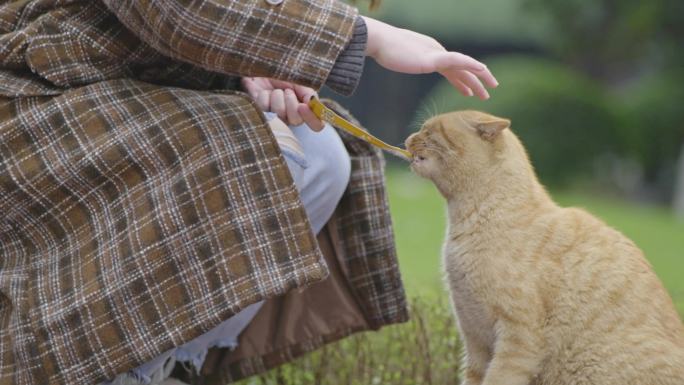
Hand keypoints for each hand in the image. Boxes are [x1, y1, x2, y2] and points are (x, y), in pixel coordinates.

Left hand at [241, 77, 324, 130]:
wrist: (262, 69)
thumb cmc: (281, 76)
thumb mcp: (298, 81)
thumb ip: (308, 92)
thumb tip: (312, 101)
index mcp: (305, 110)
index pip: (317, 125)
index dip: (312, 118)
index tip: (302, 106)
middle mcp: (292, 118)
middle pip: (297, 121)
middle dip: (291, 102)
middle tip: (286, 91)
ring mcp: (276, 119)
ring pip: (280, 114)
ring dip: (277, 97)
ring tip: (274, 90)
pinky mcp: (261, 115)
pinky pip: (265, 109)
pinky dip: (264, 96)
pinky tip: (263, 93)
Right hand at [363, 16, 497, 99]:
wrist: (377, 41)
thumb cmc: (383, 50)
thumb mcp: (399, 58)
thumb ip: (406, 60)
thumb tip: (403, 63)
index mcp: (429, 53)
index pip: (451, 67)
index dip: (462, 79)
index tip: (469, 91)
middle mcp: (436, 51)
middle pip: (461, 67)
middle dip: (476, 80)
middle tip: (487, 93)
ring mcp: (435, 54)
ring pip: (464, 66)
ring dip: (478, 78)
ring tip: (488, 91)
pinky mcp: (432, 58)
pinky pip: (458, 61)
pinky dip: (471, 65)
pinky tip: (482, 70)